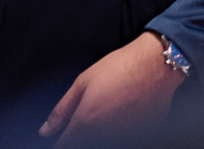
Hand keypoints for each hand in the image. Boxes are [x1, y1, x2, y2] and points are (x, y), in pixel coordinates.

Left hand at [39, 32, 182, 147]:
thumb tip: (46, 131)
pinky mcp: (143, 135)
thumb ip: (62, 110)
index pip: (65, 146)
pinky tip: (127, 112)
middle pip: (85, 145)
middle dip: (82, 136)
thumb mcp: (84, 81)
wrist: (157, 63)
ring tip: (113, 108)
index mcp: (85, 123)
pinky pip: (127, 138)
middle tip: (94, 113)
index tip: (64, 137)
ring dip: (103, 134)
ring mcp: (125, 138)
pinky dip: (122, 131)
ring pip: (106, 143)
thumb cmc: (120, 67)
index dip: (62, 142)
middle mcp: (104, 136)